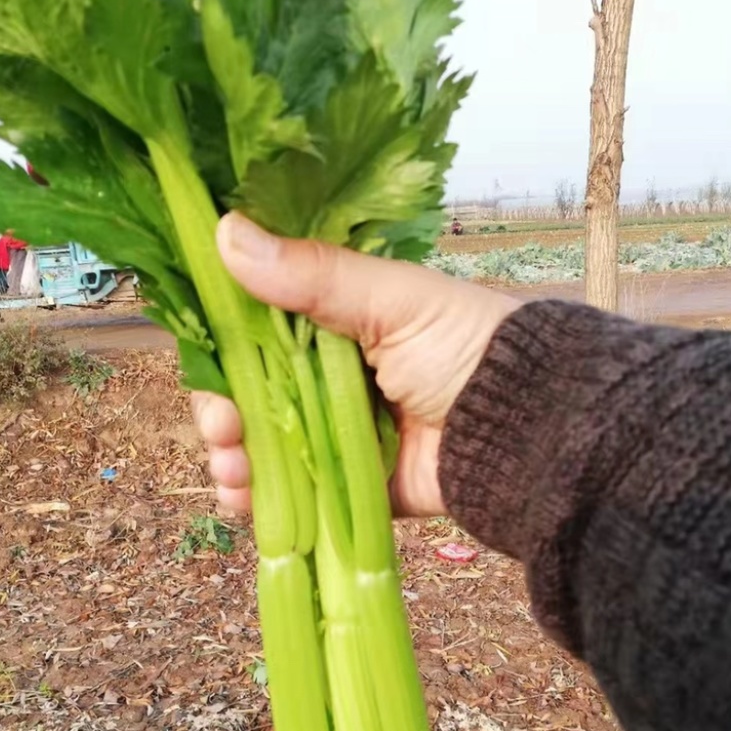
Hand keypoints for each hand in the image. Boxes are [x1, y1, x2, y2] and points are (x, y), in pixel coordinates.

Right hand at [192, 213, 519, 516]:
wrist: (525, 432)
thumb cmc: (467, 348)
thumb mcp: (393, 301)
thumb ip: (315, 275)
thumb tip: (226, 232)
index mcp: (337, 322)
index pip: (258, 328)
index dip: (224, 344)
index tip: (205, 358)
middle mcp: (329, 376)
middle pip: (249, 392)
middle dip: (221, 411)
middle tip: (222, 426)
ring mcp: (337, 434)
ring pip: (261, 445)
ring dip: (231, 457)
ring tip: (231, 468)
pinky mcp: (349, 484)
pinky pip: (291, 494)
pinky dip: (258, 498)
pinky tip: (242, 496)